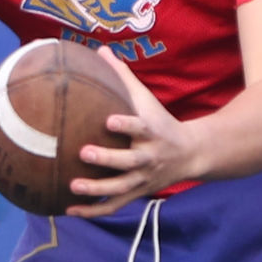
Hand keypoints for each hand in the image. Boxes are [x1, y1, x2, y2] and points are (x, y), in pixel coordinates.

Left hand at [68, 53, 197, 204]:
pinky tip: (69, 210)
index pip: (140, 127)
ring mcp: (143, 179)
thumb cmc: (161, 122)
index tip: (109, 120)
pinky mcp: (137, 193)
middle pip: (129, 161)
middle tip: (83, 152)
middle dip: (107, 159)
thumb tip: (100, 50)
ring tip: (72, 186)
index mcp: (152, 132)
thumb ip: (124, 78)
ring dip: (97, 188)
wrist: (192, 154)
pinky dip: (93, 210)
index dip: (126, 125)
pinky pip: (113, 206)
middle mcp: (149, 157)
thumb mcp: (147, 100)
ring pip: (120, 187)